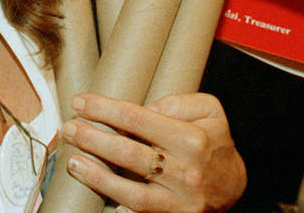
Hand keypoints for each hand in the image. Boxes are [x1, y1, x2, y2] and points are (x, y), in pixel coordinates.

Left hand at [60, 92, 245, 212]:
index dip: (103, 109)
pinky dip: (117, 203)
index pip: (137, 118)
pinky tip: (95, 194)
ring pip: (130, 189)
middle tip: (69, 128)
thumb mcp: (208, 110)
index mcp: (191, 138)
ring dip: (96, 175)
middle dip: (92, 138)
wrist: (233, 184)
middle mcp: (186, 170)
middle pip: (128, 152)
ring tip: (73, 161)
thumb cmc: (213, 141)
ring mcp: (179, 198)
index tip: (80, 102)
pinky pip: (139, 212)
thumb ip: (177, 102)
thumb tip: (142, 109)